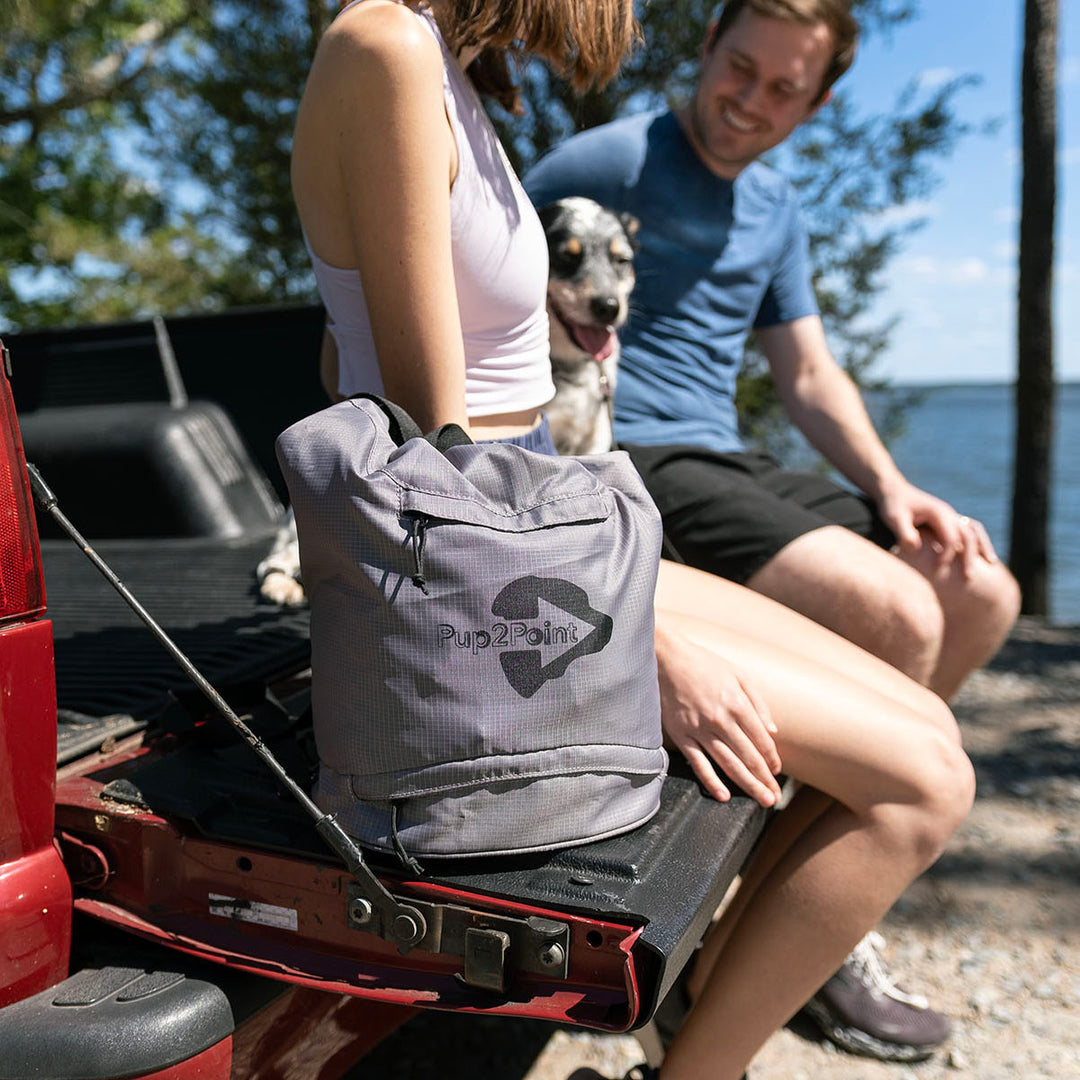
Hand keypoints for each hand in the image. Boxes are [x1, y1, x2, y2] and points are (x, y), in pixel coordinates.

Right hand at [654, 623, 782, 807]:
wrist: (668, 658)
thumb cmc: (705, 664)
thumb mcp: (739, 675)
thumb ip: (759, 703)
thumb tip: (773, 731)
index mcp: (737, 704)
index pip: (761, 740)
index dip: (772, 759)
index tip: (777, 772)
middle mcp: (721, 720)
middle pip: (748, 757)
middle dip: (764, 780)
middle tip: (774, 798)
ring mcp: (699, 729)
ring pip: (727, 764)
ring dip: (747, 785)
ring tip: (761, 800)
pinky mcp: (680, 734)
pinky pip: (698, 762)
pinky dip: (711, 781)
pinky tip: (723, 796)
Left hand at [877, 479, 998, 577]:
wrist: (894, 491)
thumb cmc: (892, 505)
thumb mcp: (893, 518)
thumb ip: (904, 533)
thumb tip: (915, 549)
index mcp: (938, 513)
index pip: (951, 537)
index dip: (947, 555)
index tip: (938, 569)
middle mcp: (949, 513)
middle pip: (968, 536)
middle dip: (970, 557)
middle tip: (968, 578)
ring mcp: (952, 516)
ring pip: (975, 532)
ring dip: (982, 548)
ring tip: (991, 566)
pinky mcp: (949, 520)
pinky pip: (971, 531)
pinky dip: (979, 542)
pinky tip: (981, 557)